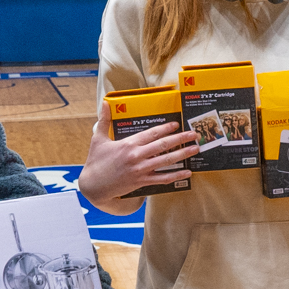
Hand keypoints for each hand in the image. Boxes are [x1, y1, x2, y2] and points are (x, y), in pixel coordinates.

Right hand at [77, 100, 197, 211]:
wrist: (93, 186)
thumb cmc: (95, 162)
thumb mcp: (98, 139)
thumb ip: (104, 120)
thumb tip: (104, 102)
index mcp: (128, 144)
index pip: (151, 133)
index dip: (165, 128)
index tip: (176, 124)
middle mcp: (136, 156)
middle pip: (163, 145)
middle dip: (181, 139)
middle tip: (194, 134)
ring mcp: (140, 170)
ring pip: (166, 161)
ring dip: (182, 154)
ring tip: (195, 149)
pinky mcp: (141, 182)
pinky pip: (162, 179)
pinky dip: (176, 175)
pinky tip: (187, 173)